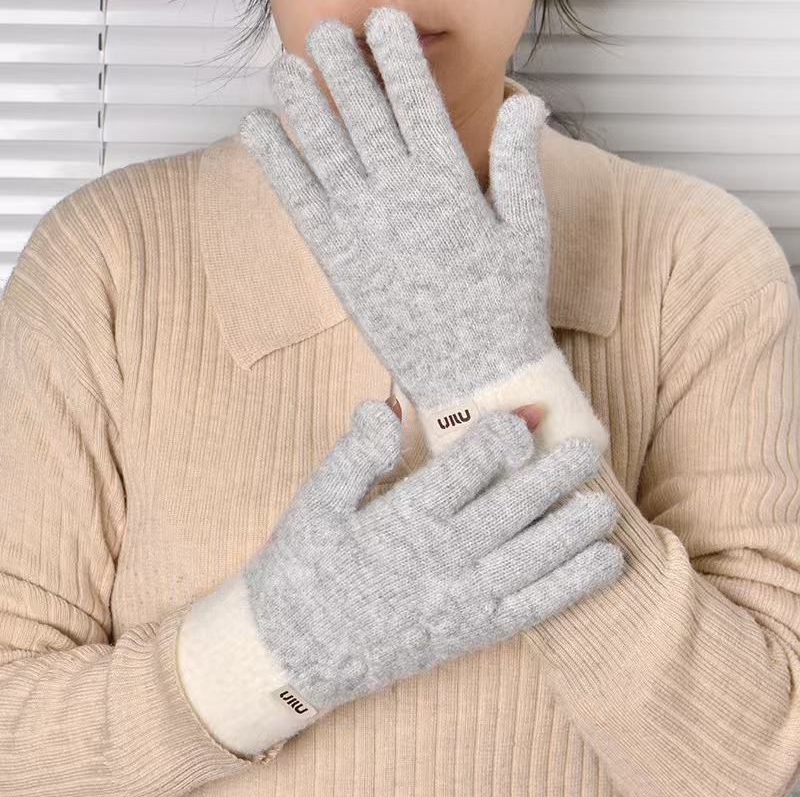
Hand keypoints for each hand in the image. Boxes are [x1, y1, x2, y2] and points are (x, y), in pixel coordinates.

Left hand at [238, 6, 607, 455]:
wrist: (471, 369)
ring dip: (299, 101)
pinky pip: (297, 198)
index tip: (385, 21)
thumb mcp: (526, 228)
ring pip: (323, 147)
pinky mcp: (335, 257)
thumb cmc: (504, 300)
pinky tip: (253, 127)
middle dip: (342, 66)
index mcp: (450, 182)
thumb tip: (527, 102)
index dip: (398, 57)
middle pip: (364, 114)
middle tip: (325, 32)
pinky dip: (273, 159)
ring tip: (283, 66)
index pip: (418, 102)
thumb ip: (518, 162)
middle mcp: (400, 196)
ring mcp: (362, 226)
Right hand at [239, 399, 622, 716]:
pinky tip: (606, 563)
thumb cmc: (303, 568)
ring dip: (575, 530)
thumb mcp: (314, 503)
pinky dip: (575, 587)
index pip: (466, 467)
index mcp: (403, 518)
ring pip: (534, 557)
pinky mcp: (473, 631)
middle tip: (592, 446)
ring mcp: (462, 598)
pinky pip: (534, 607)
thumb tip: (384, 405)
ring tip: (605, 503)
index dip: (501, 436)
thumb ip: (353, 455)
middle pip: (511, 508)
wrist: (294, 654)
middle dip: (555, 476)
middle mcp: (442, 558)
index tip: (526, 415)